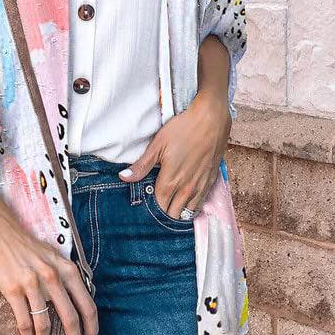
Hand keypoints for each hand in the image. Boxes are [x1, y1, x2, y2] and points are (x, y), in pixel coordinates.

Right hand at [0, 216, 98, 334]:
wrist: (0, 233)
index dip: (91, 326)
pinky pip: (24, 320)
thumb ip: (65, 278)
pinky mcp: (13, 289)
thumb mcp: (54, 257)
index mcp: (67, 269)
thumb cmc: (28, 247)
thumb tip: (76, 304)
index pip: (87, 304)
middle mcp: (53, 277)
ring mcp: (32, 283)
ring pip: (44, 324)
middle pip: (70, 318)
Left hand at [118, 91, 230, 217]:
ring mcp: (200, 186)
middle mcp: (186, 189)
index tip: (145, 209)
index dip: (151, 211)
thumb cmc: (183, 129)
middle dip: (164, 214)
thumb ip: (142, 165)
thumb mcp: (158, 145)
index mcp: (170, 181)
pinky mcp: (211, 181)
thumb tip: (123, 177)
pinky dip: (192, 206)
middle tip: (156, 209)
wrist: (211, 119)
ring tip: (170, 207)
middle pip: (174, 214)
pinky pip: (201, 204)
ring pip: (188, 212)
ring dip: (179, 212)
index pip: (159, 208)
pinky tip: (186, 201)